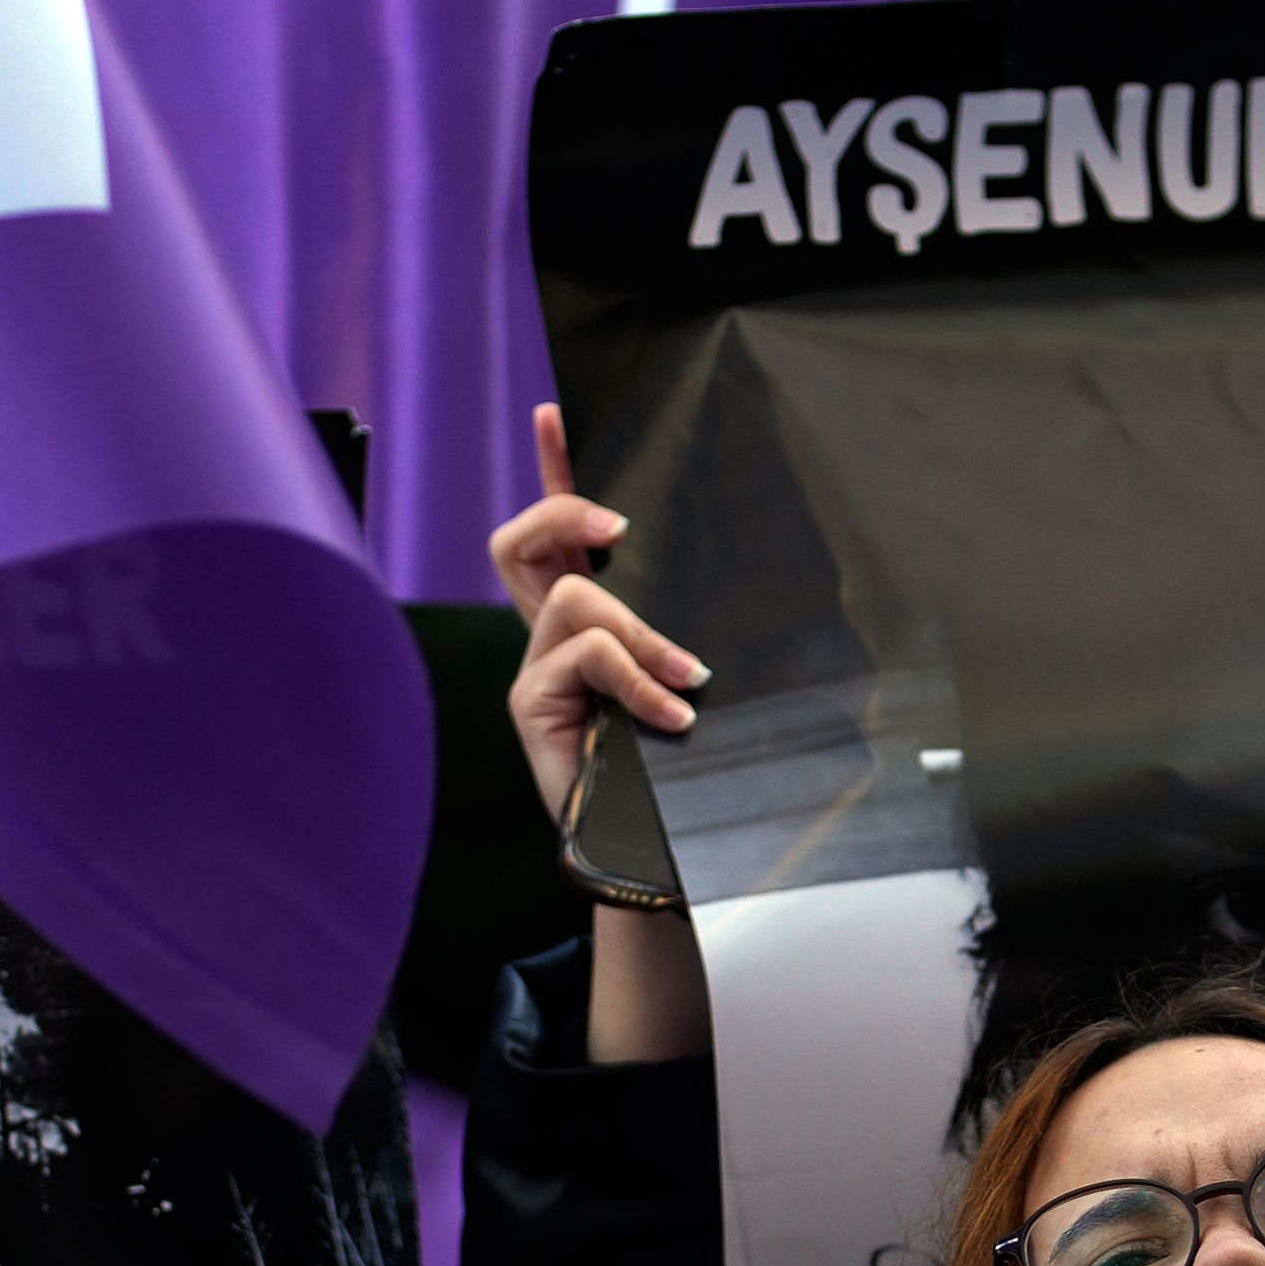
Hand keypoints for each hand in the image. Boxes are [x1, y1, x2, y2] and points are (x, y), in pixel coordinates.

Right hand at [494, 401, 708, 815]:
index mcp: (585, 628)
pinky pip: (585, 654)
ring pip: (574, 600)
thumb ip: (691, 637)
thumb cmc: (682, 769)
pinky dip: (637, 677)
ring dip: (637, 632)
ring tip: (682, 677)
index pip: (554, 536)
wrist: (656, 850)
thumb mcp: (696, 682)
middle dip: (567, 515)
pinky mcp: (532, 705)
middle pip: (519, 544)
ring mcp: (535, 672)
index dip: (552, 472)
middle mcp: (548, 643)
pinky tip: (671, 713)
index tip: (554, 415)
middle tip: (620, 532)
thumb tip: (745, 595)